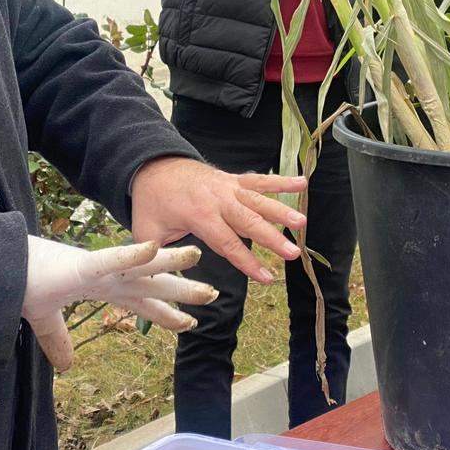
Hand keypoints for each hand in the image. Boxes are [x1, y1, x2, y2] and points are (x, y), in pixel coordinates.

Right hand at [21, 237, 212, 370]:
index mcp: (98, 289)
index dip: (166, 313)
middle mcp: (104, 277)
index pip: (140, 302)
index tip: (191, 323)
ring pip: (141, 266)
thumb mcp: (43, 319)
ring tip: (197, 255)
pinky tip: (152, 247)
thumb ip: (57, 340)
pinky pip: (110, 259)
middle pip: (151, 286)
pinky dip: (131, 255)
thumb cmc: (20, 284)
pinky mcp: (80, 266)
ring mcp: (96, 269)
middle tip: (213, 295)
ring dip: (170, 262)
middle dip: (182, 292)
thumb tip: (66, 366)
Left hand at [130, 156, 307, 283]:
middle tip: (293, 253)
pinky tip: (303, 183)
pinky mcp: (232, 179)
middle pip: (249, 221)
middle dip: (272, 238)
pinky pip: (259, 180)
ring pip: (258, 199)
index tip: (267, 278)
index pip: (227, 243)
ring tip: (302, 222)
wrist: (153, 165)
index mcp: (198, 215)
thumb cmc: (151, 202)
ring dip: (281, 210)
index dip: (247, 262)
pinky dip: (280, 181)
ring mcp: (227, 187)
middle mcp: (217, 199)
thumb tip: (158, 284)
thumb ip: (155, 257)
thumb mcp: (146, 230)